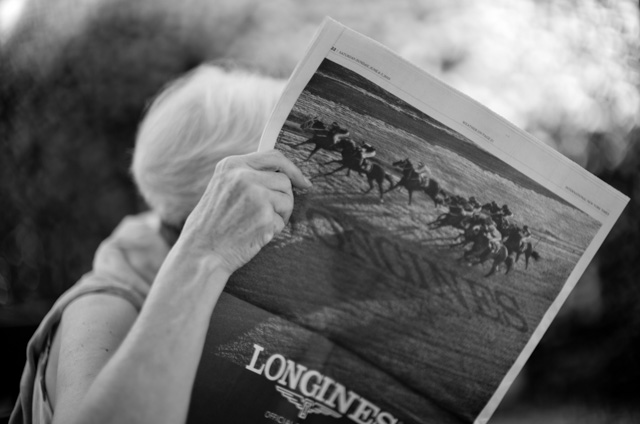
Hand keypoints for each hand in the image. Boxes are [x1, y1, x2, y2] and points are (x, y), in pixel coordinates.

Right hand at [177, 150, 311, 273]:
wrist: (202, 252)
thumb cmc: (213, 223)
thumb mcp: (223, 187)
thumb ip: (248, 175)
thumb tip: (285, 174)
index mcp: (232, 165)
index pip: (274, 156)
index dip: (293, 169)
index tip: (303, 181)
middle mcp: (243, 176)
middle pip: (284, 180)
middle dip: (284, 198)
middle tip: (269, 214)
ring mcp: (255, 195)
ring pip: (287, 200)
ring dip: (280, 215)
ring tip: (257, 224)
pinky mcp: (264, 216)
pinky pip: (282, 221)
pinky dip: (273, 230)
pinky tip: (254, 234)